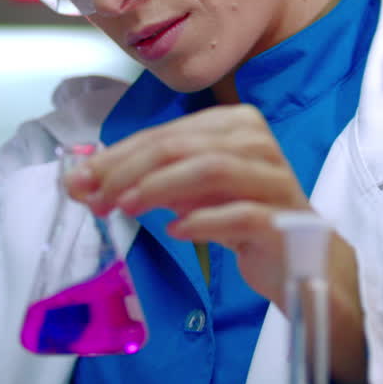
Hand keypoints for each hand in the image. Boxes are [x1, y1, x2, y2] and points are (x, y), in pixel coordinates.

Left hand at [66, 103, 371, 383]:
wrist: (302, 259)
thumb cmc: (242, 218)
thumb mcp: (189, 195)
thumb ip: (143, 183)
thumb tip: (80, 181)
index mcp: (234, 124)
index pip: (166, 133)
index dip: (119, 155)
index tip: (82, 182)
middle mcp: (258, 142)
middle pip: (183, 145)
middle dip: (130, 170)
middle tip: (95, 198)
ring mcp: (275, 178)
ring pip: (212, 168)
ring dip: (160, 187)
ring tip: (126, 208)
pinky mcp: (285, 219)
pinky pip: (241, 213)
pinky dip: (204, 221)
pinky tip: (177, 232)